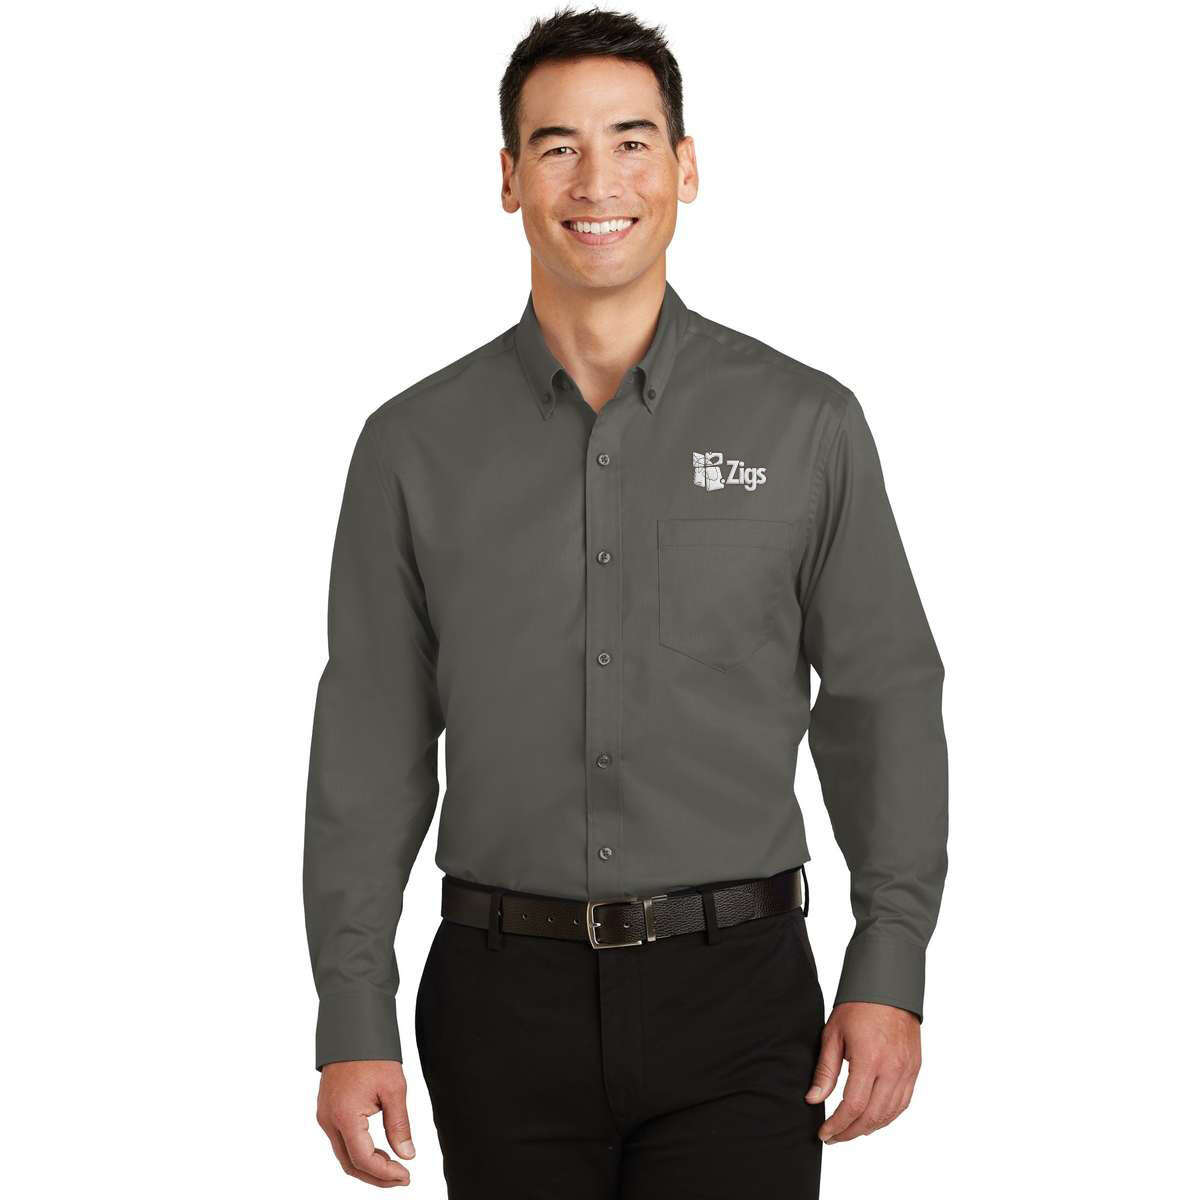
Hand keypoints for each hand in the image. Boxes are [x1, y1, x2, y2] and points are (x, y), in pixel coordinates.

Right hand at [317, 1059, 415, 1186]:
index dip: (385, 1173)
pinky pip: (340, 1142)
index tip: (405, 1176)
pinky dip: (358, 1152)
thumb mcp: (394, 1089)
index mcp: (344, 1116)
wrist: (352, 1028)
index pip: (363, 1159)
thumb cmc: (372, 1053)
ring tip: (393, 1167)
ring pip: (344, 1155)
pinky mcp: (327, 1111)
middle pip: (350, 1164)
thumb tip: (407, 1155)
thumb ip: (399, 1125)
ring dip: (367, 1166)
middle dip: (376, 1176)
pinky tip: (377, 1151)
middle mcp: (329, 1120)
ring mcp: (325, 1116)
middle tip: (401, 1178)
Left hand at [805, 1001, 920, 1143]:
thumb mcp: (833, 1034)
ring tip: (849, 1130)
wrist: (889, 987)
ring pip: (889, 1114)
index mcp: (869, 1059)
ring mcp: (907, 1071)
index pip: (853, 1106)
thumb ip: (825, 1070)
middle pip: (872, 1116)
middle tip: (833, 1137)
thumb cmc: (858, 1007)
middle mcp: (892, 1068)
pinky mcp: (914, 1069)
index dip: (837, 1125)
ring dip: (868, 1128)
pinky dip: (887, 1117)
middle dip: (850, 1132)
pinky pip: (903, 1103)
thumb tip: (813, 1099)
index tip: (824, 1133)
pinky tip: (872, 1119)